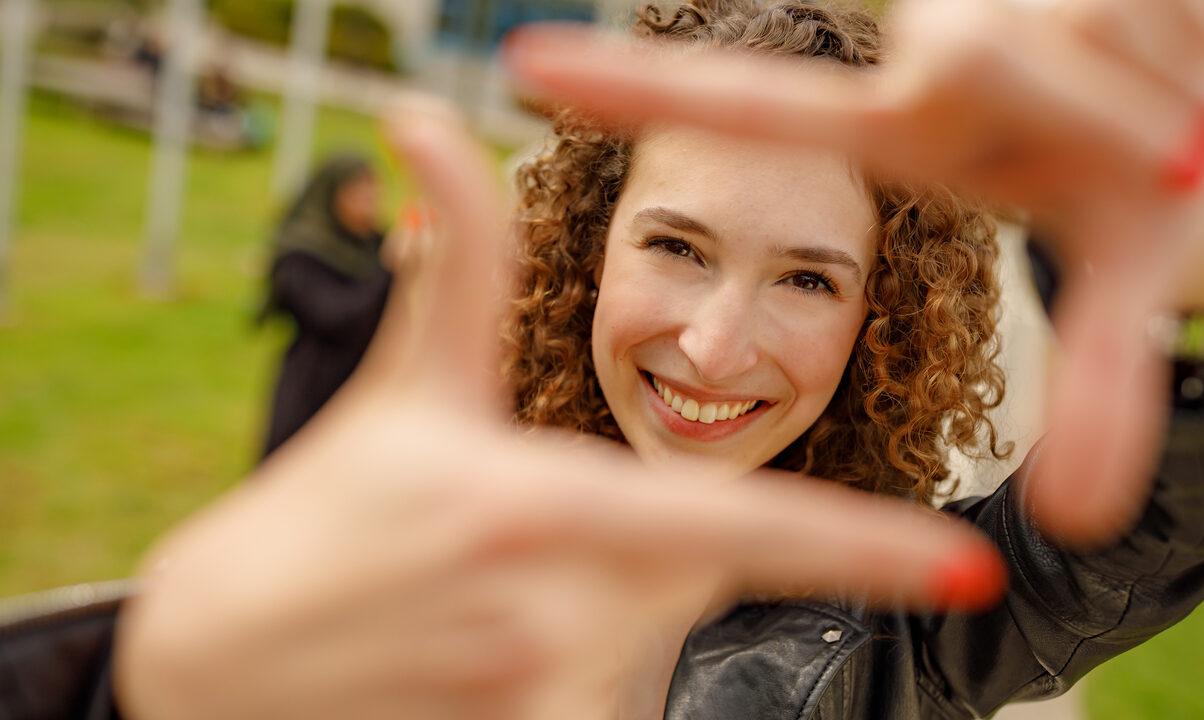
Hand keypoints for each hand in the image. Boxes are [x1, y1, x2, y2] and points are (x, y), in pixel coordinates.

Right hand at [113, 99, 1004, 719]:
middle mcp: (544, 610)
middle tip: (545, 526)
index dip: (859, 552)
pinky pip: (594, 708)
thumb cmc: (330, 502)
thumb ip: (458, 264)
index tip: (960, 574)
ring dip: (610, 607)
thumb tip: (426, 119)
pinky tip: (487, 637)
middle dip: (663, 546)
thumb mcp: (408, 388)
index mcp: (536, 506)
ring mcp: (523, 693)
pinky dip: (576, 668)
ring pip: (644, 645)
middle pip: (695, 580)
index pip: (734, 533)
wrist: (213, 651)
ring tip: (497, 584)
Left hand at [502, 0, 1203, 543]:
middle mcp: (929, 53)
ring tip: (1189, 102)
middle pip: (984, 50)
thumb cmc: (1143, 196)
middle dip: (1107, 104)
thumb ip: (1099, 394)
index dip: (648, 91)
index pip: (763, 109)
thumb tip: (1089, 517)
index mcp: (907, 134)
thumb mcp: (1121, 290)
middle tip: (1175, 137)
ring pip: (1083, 14)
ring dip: (1169, 73)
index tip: (525, 65)